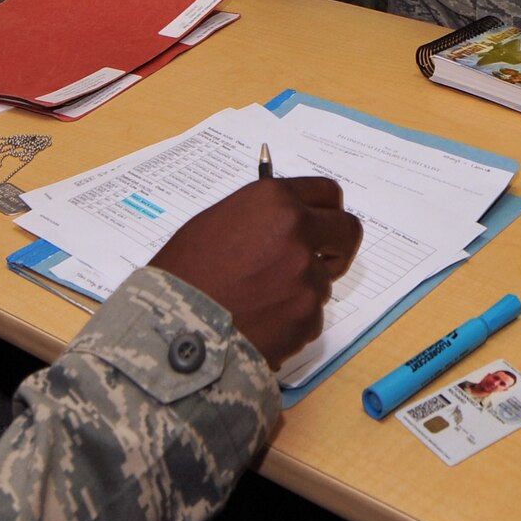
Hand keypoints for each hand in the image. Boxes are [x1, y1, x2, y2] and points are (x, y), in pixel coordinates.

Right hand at [151, 177, 361, 368]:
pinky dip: (291, 323)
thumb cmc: (183, 274)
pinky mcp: (308, 315)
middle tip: (319, 262)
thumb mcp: (216, 224)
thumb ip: (260, 218)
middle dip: (337, 248)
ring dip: (301, 291)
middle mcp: (297, 231)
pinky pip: (310, 317)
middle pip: (347, 231)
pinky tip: (259, 324)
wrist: (173, 327)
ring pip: (323, 281)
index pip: (327, 193)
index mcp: (273, 200)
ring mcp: (306, 275)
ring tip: (259, 303)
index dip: (328, 210)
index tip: (326, 223)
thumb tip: (283, 223)